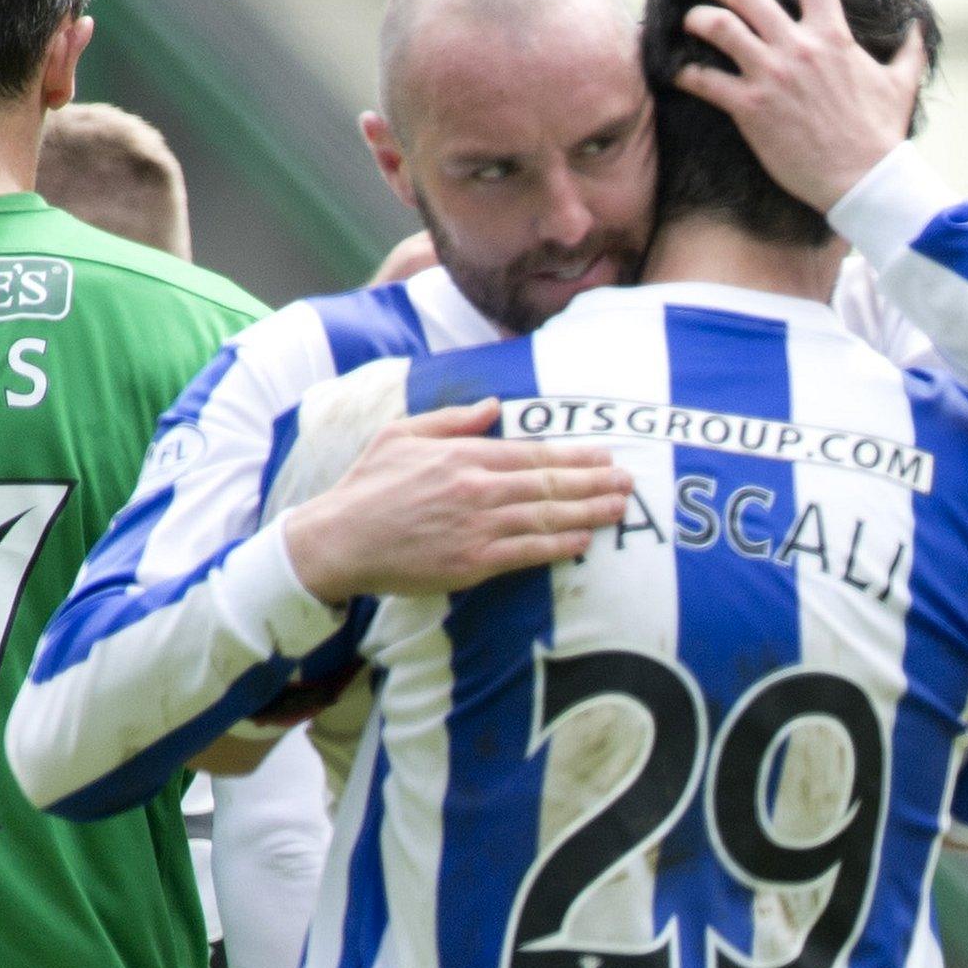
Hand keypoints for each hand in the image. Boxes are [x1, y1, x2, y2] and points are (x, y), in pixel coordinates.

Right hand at [284, 399, 631, 602]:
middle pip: (550, 484)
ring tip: (620, 508)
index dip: (574, 456)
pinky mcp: (473, 562)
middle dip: (595, 482)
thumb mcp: (403, 433)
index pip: (533, 454)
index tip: (604, 457)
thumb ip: (452, 418)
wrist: (338, 539)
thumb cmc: (368, 485)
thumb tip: (494, 404)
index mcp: (464, 455)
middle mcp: (478, 488)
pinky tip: (584, 541)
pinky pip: (527, 553)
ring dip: (589, 512)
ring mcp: (478, 526)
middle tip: (629, 481)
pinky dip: (559, 546)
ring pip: (547, 517)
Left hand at [674, 0, 928, 212]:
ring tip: (690, 21)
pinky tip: (677, 72)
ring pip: (717, 26)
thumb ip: (909, 51)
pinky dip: (684, 73)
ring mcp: (770, 75)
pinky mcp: (749, 108)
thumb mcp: (901, 85)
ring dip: (697, 19)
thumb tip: (918, 28)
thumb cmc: (881, 136)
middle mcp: (797, 48)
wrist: (864, 180)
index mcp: (833, 37)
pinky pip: (702, 79)